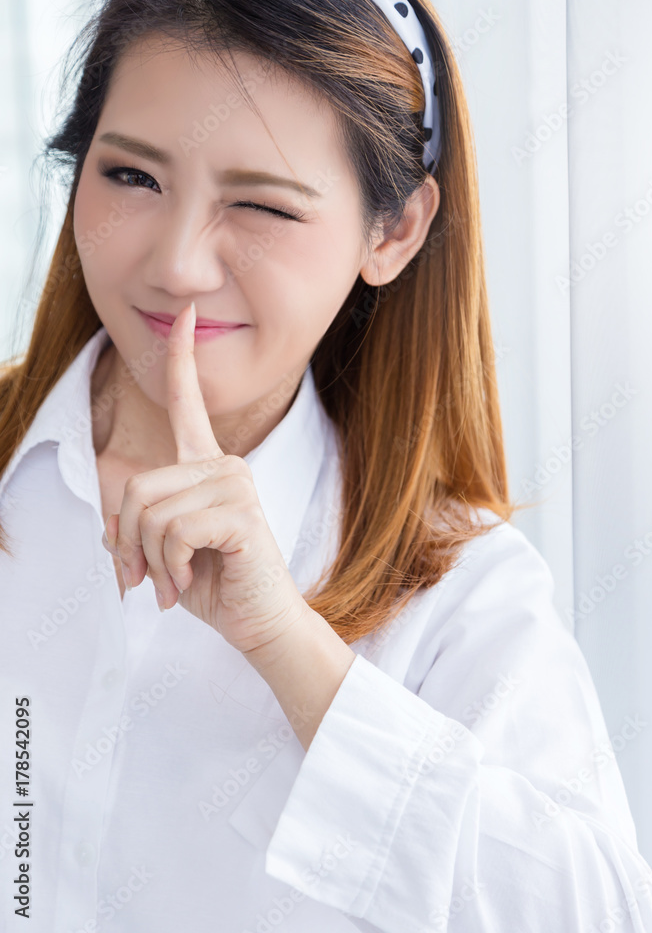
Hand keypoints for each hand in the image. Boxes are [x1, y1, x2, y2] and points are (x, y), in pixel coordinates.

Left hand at [101, 302, 308, 654]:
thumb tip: (108, 530)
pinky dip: (170, 567)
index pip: (188, 403)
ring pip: (152, 512)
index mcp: (205, 465)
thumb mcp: (162, 553)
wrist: (257, 622)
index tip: (187, 314)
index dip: (183, 359)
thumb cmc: (214, 583)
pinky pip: (175, 531)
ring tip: (172, 581)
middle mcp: (224, 464)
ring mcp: (237, 484)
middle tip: (145, 577)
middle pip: (138, 486)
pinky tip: (189, 582)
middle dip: (130, 542)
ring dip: (151, 560)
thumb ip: (136, 530)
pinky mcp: (242, 512)